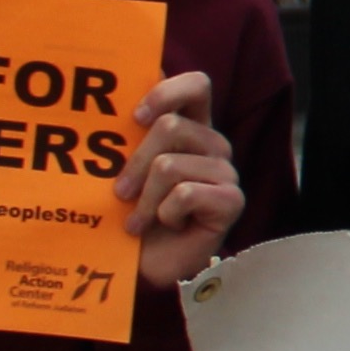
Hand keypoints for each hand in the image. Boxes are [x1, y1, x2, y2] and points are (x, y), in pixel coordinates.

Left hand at [119, 72, 244, 289]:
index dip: (165, 92)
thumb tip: (118, 89)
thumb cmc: (133, 213)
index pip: (196, 85)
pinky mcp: (231, 201)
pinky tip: (168, 225)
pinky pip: (185, 194)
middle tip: (119, 192)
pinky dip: (164, 213)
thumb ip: (126, 131)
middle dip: (134, 162)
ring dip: (143, 199)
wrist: (147, 265)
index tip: (135, 118)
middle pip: (170, 126)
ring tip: (136, 220)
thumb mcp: (123, 168)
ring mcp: (225, 172)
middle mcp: (212, 144)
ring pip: (169, 165)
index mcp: (192, 126)